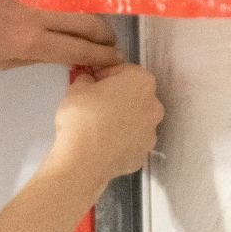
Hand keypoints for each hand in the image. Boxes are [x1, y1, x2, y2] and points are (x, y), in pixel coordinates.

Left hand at [0, 0, 123, 69]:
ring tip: (94, 34)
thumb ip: (34, 57)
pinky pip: (50, 2)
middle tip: (114, 46)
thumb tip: (59, 54)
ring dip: (87, 22)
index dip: (100, 56)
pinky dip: (63, 14)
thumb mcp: (2, 63)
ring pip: (70, 10)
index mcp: (30, 41)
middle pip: (84, 22)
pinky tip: (62, 20)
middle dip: (104, 35)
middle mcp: (36, 17)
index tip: (116, 61)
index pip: (77, 49)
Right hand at [48, 64, 162, 186]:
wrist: (83, 160)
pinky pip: (131, 141)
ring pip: (135, 119)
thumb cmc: (82, 118)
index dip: (103, 75)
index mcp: (141, 81)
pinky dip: (120, 140)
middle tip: (93, 104)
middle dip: (116, 97)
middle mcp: (153, 105)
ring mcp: (151, 132)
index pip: (122, 70)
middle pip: (133, 95)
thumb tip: (88, 82)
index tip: (91, 83)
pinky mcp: (143, 153)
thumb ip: (86, 78)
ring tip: (97, 126)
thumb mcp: (77, 87)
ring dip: (120, 119)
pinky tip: (102, 142)